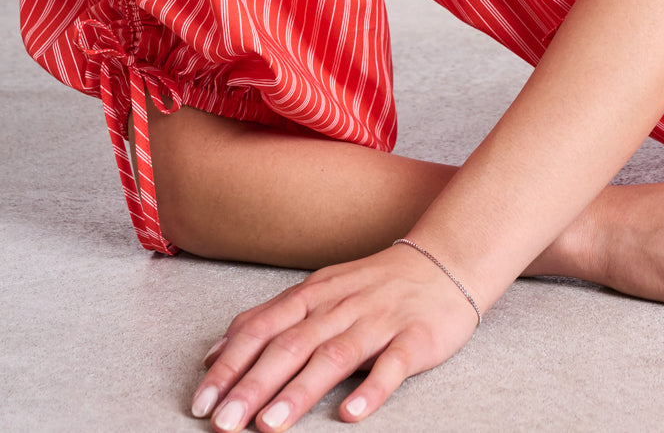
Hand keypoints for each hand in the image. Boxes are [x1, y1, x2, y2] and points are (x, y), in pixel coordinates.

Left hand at [189, 242, 480, 429]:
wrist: (447, 262)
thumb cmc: (375, 283)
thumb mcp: (319, 288)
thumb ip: (270, 317)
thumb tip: (215, 351)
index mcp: (315, 294)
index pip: (263, 327)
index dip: (230, 363)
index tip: (201, 401)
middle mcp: (342, 306)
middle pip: (292, 345)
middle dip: (253, 384)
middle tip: (223, 424)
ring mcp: (380, 320)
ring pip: (335, 355)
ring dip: (299, 390)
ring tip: (270, 424)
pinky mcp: (416, 337)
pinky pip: (393, 364)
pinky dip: (372, 389)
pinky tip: (351, 414)